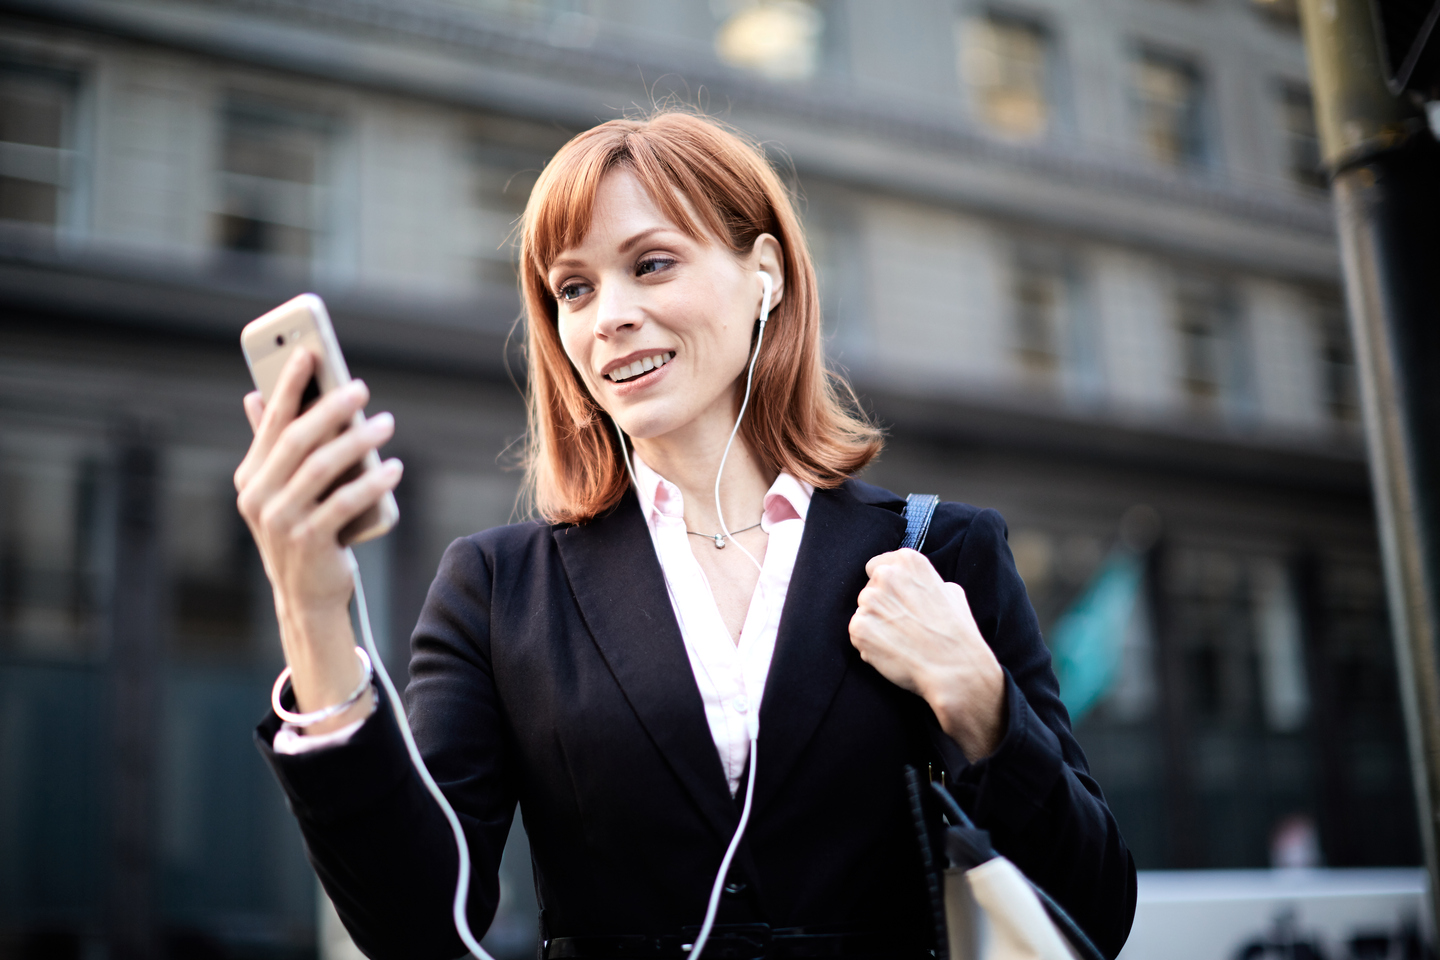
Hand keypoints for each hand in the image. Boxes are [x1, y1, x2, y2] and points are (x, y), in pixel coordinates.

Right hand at [233, 350, 401, 730]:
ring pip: (324, 467)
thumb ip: (274, 446)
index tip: (310, 352)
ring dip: (358, 441)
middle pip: (298, 439)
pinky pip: (344, 502)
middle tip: (361, 388)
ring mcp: (281, 521)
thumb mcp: (283, 490)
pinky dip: (371, 482)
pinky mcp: (308, 541)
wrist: (307, 597)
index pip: (272, 421)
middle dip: (331, 408)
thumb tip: (255, 395)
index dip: (289, 384)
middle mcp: (258, 496)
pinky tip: (394, 467)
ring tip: (387, 424)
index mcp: (251, 476)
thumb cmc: (303, 533)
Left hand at [849, 548, 1004, 760]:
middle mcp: (886, 575)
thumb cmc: (957, 633)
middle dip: (881, 607)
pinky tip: (892, 651)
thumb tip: (917, 586)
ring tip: (900, 641)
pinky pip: (857, 633)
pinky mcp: (859, 627)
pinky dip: (869, 644)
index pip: (877, 567)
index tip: (895, 601)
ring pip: (863, 612)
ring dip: (875, 625)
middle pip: (869, 590)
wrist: (955, 668)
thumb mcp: (952, 593)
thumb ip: (926, 583)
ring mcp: (869, 601)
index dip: (886, 587)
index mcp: (907, 561)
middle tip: (902, 626)